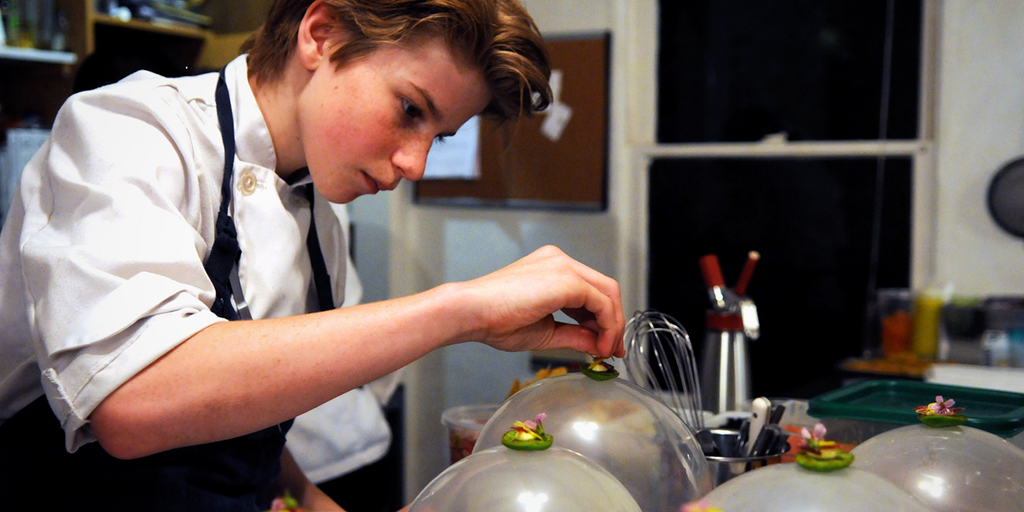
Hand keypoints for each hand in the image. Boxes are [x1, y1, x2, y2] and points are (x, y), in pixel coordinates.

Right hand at [460, 245, 624, 357]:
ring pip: (608, 292)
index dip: (603, 318)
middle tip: (612, 350)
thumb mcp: (545, 331)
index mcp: (552, 267)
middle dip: (614, 321)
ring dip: (613, 325)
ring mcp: (565, 266)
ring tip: (605, 351)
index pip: (590, 290)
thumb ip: (574, 335)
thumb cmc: (495, 320)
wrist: (472, 312)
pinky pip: (601, 302)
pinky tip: (598, 345)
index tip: (604, 344)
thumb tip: (598, 346)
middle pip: (605, 288)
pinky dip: (607, 325)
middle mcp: (561, 261)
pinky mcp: (568, 279)